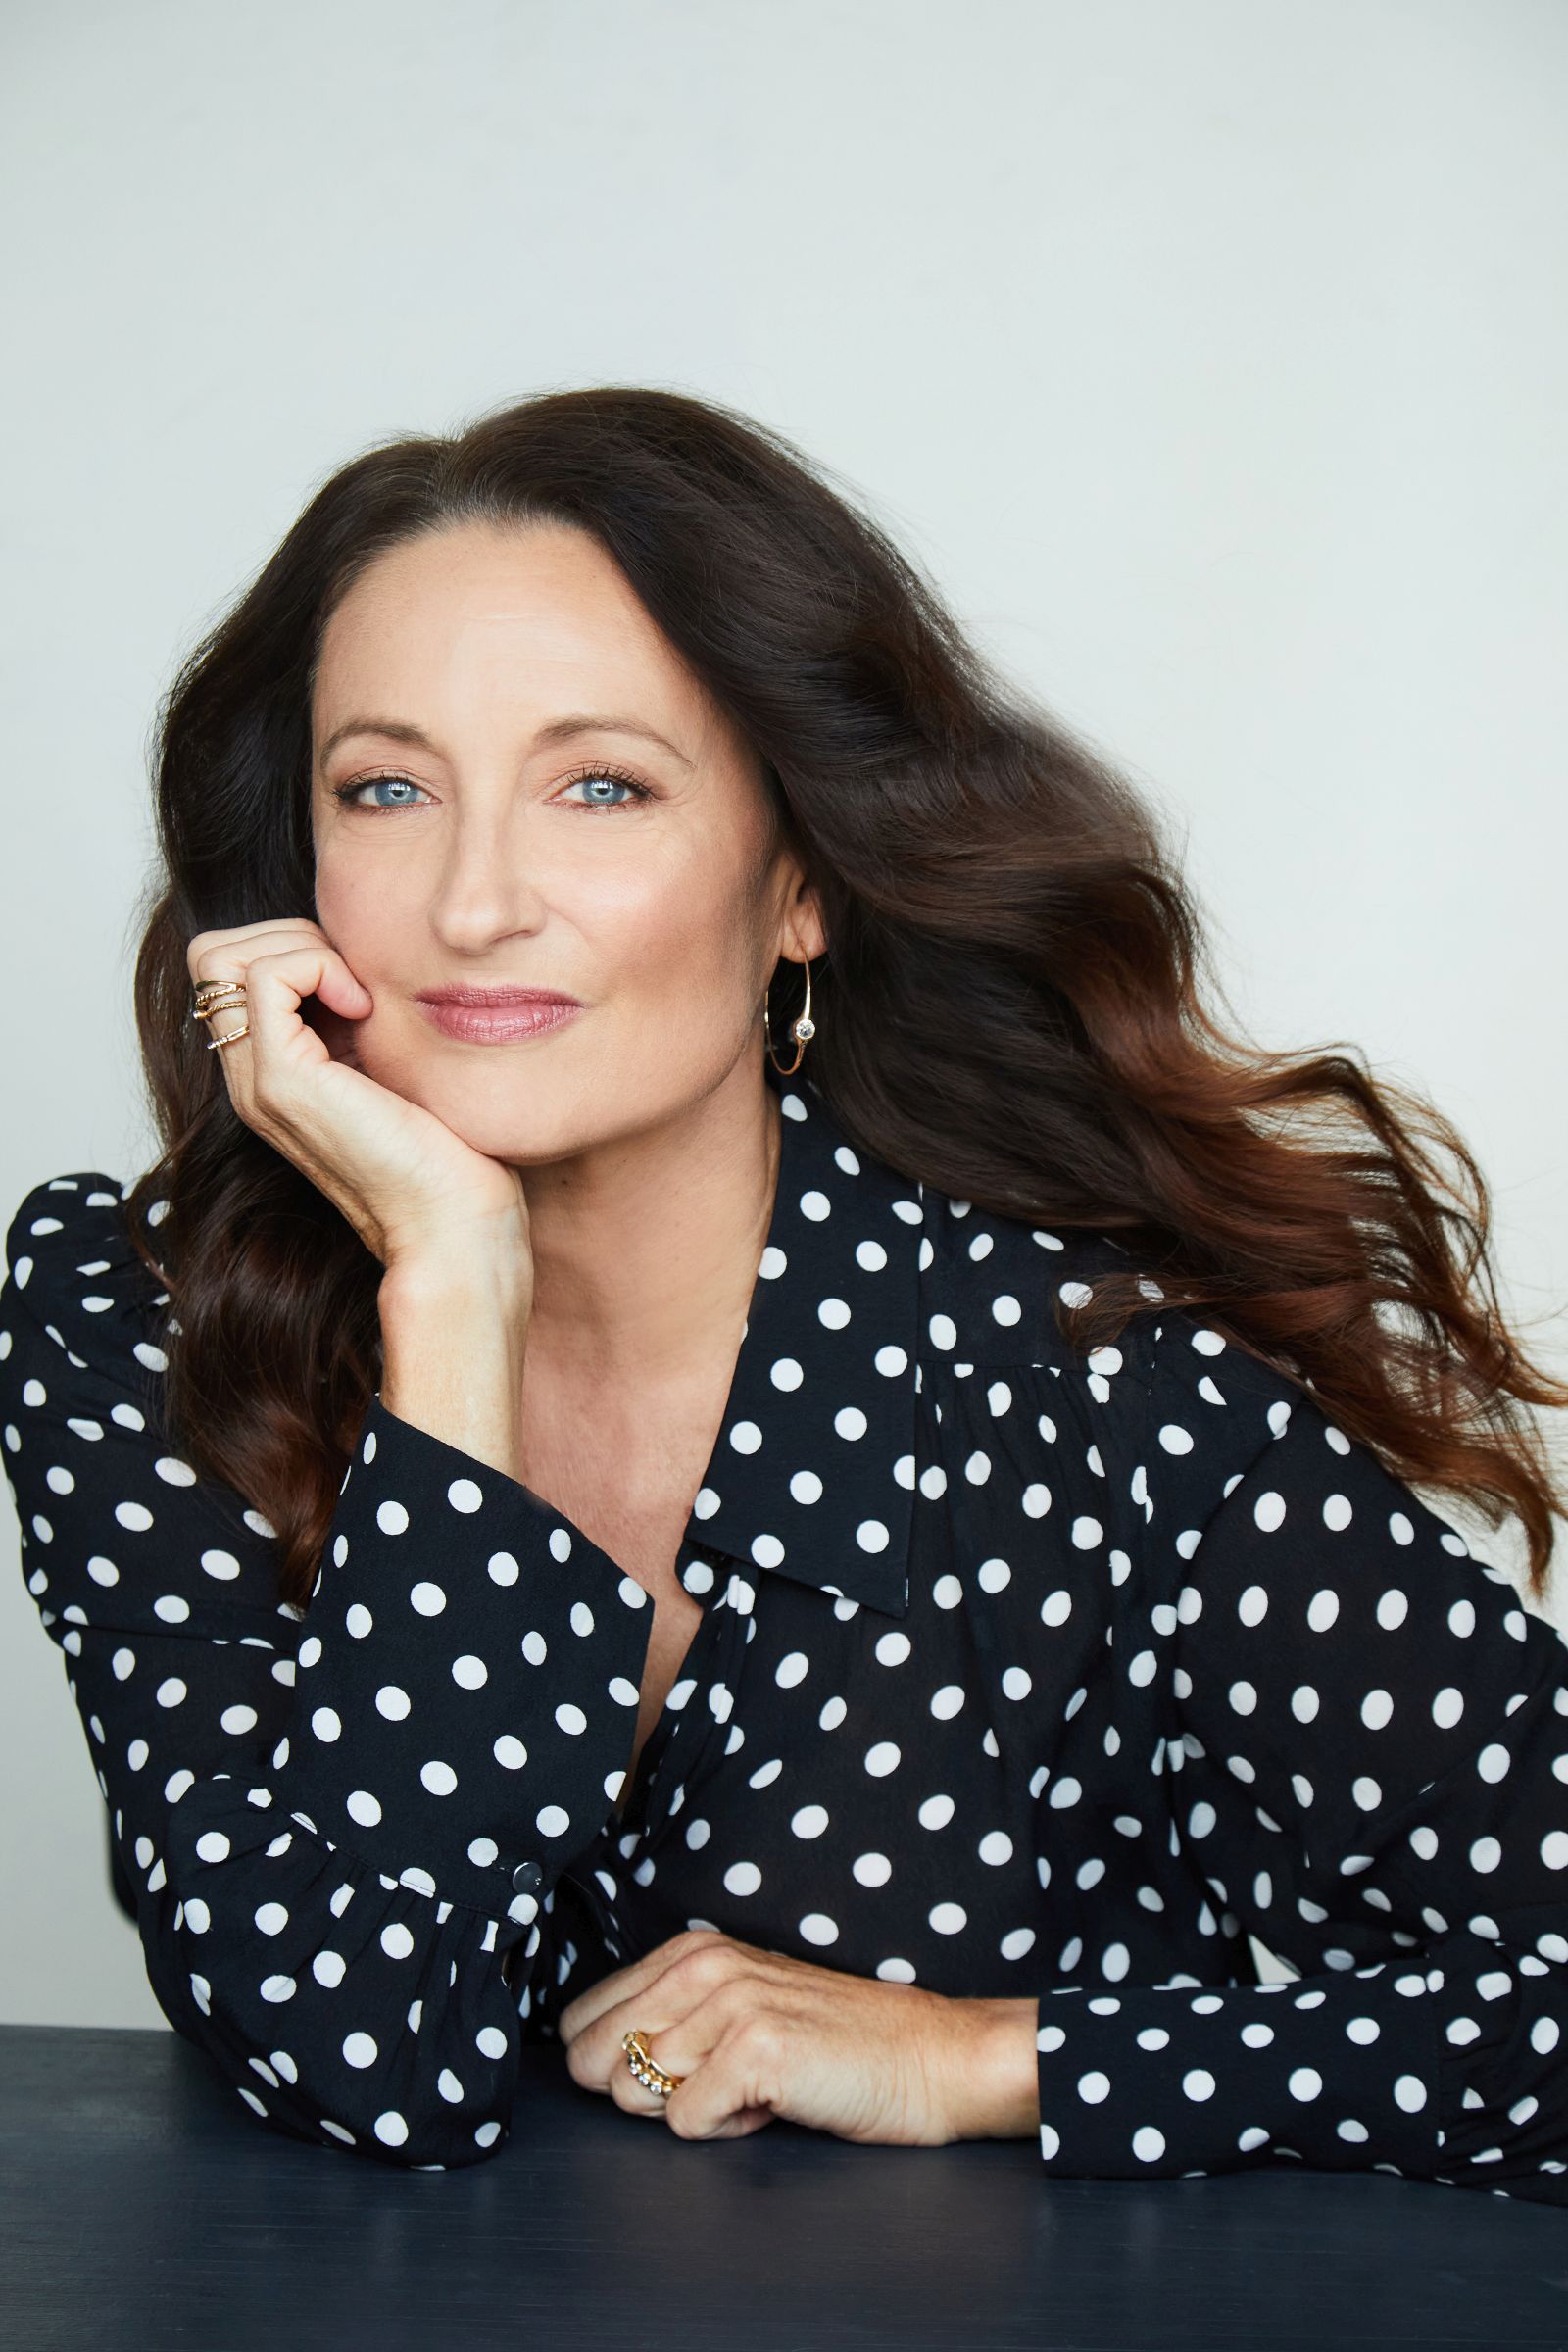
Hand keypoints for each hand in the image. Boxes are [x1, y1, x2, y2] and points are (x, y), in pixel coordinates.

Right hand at [187, 919, 531, 1274]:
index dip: (293, 947)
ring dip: (300, 948)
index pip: (231, 968)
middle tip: (354, 981)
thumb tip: (370, 958)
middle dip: (287, 935)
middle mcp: (251, 1078)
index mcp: (274, 1071)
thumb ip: (362, 1019)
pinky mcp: (282, 1083)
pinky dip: (318, 967)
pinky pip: (266, 977)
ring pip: (220, 956)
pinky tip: (365, 1011)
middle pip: (212, 954)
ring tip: (358, 997)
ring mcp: (258, 1082)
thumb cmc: (448, 1153)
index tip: (361, 985)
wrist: (454, 1225)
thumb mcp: (394, 1065)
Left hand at [556, 1927, 967, 2145]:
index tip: (676, 2070)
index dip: (613, 2066)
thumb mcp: (737, 2009)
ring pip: (635, 2092)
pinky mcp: (756, 2048)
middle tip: (713, 2084)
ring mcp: (729, 2003)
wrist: (929, 2057)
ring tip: (751, 2088)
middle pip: (595, 2059)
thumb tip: (584, 2064)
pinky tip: (773, 2103)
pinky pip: (685, 2122)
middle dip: (642, 2093)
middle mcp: (703, 1965)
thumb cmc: (832, 2043)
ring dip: (692, 2109)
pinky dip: (725, 2129)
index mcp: (691, 1950)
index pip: (582, 2018)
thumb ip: (669, 2019)